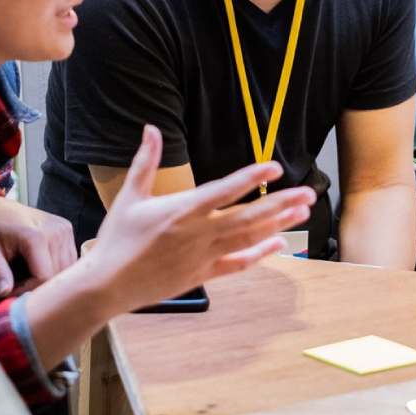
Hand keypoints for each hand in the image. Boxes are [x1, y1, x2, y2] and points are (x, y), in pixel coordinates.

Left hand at [0, 195, 76, 297]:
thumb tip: (4, 295)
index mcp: (36, 236)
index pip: (44, 277)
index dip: (29, 290)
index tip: (12, 291)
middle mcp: (56, 231)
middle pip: (58, 274)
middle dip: (39, 286)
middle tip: (19, 286)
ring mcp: (64, 229)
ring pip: (67, 268)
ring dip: (51, 278)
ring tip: (29, 276)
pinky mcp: (67, 229)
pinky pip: (70, 258)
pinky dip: (58, 268)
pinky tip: (41, 267)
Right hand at [77, 124, 314, 316]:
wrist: (107, 285)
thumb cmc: (116, 239)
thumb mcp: (129, 196)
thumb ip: (145, 162)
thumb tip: (150, 129)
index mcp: (180, 211)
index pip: (223, 191)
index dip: (250, 179)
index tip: (273, 168)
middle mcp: (197, 234)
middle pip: (247, 216)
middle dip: (281, 203)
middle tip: (308, 193)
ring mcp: (203, 256)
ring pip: (248, 238)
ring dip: (278, 224)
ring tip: (302, 212)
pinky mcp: (203, 274)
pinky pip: (238, 263)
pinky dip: (260, 253)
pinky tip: (279, 242)